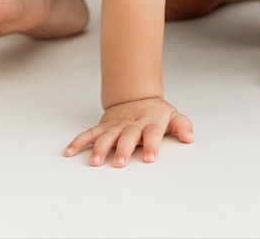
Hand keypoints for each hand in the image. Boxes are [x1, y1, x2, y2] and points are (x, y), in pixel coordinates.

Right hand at [64, 97, 192, 167]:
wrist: (136, 96)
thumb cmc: (155, 112)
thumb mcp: (173, 116)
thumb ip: (182, 126)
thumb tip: (190, 137)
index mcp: (151, 123)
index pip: (153, 133)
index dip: (152, 145)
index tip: (150, 158)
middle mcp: (132, 125)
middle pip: (128, 136)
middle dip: (124, 149)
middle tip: (120, 163)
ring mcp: (116, 125)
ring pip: (106, 136)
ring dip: (100, 148)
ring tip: (95, 161)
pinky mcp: (103, 126)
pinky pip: (89, 134)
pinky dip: (79, 142)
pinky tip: (69, 152)